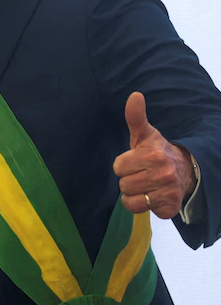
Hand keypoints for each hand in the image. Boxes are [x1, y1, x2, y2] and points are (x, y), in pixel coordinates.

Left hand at [113, 92, 196, 218]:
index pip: (118, 167)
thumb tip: (135, 95)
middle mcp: (163, 174)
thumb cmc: (156, 152)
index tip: (136, 161)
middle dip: (129, 179)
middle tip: (142, 174)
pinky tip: (152, 195)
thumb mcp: (145, 134)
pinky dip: (143, 205)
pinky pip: (141, 210)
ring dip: (134, 194)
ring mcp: (168, 192)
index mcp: (153, 155)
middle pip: (123, 184)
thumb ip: (135, 117)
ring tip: (145, 185)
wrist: (185, 171)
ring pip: (130, 200)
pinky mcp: (170, 208)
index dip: (124, 165)